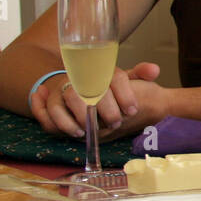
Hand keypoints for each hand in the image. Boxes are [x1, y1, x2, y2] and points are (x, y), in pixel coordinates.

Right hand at [30, 62, 161, 138]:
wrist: (79, 81)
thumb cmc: (107, 85)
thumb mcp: (124, 80)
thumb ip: (139, 74)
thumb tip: (154, 69)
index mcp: (103, 70)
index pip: (115, 76)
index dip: (125, 93)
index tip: (133, 110)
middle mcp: (82, 77)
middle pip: (90, 87)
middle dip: (104, 107)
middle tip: (115, 122)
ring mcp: (64, 88)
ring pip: (69, 97)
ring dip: (81, 115)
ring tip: (92, 130)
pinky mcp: (51, 102)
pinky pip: (46, 110)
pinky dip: (56, 120)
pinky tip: (75, 131)